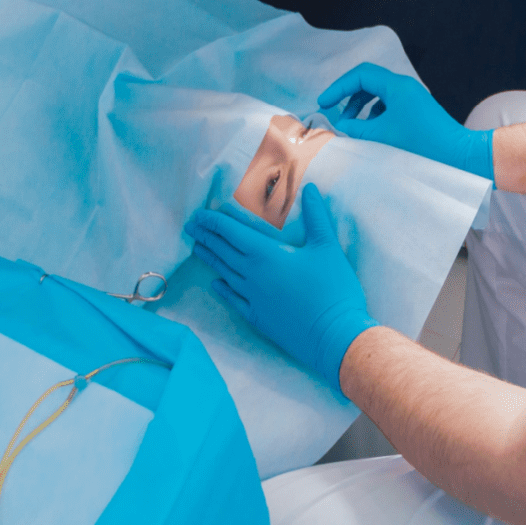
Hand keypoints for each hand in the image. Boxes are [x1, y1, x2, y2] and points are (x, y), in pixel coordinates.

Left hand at [186, 183, 377, 393]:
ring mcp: (253, 298)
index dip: (213, 222)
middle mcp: (253, 275)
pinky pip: (233, 300)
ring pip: (225, 274)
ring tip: (197, 249)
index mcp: (266, 255)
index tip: (198, 215)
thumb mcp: (328, 247)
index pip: (232, 233)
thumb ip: (317, 216)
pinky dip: (222, 290)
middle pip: (223, 252)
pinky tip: (216, 284)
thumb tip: (310, 188)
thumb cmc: (333, 290)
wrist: (334, 336)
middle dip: (206, 237)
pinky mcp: (258, 317)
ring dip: (211, 259)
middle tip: (191, 227)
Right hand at [318, 63, 493, 179]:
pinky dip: (374, 118)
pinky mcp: (416, 113)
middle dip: (348, 98)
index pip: (360, 75)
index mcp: (397, 86)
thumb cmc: (422, 145)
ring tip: (351, 127)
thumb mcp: (380, 137)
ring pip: (378, 96)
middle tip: (334, 115)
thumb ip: (354, 129)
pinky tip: (371, 134)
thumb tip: (336, 126)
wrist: (459, 157)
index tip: (324, 104)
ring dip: (360, 109)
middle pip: (368, 83)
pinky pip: (389, 109)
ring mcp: (412, 100)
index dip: (338, 87)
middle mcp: (405, 88)